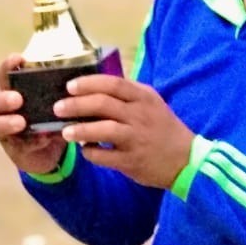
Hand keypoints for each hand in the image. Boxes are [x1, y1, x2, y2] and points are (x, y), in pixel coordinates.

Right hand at [0, 54, 66, 176]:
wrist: (50, 149)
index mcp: (14, 90)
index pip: (6, 74)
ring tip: (21, 122)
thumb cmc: (50, 116)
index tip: (18, 59)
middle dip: (5, 98)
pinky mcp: (12, 146)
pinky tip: (41, 139)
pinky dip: (30, 141)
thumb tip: (80, 81)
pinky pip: (17, 143)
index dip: (8, 66)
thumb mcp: (56, 102)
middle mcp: (5, 108)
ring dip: (8, 122)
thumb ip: (61, 93)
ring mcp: (5, 128)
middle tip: (17, 98)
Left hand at [53, 74, 194, 189]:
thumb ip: (126, 95)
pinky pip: (104, 156)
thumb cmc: (162, 128)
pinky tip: (86, 150)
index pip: (113, 84)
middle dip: (76, 105)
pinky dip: (90, 153)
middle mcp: (140, 115)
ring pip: (102, 130)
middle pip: (103, 104)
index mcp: (144, 97)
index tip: (70, 86)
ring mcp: (136, 138)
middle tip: (59, 108)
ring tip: (65, 132)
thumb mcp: (151, 104)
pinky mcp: (132, 161)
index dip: (88, 83)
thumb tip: (90, 90)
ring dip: (79, 130)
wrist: (186, 159)